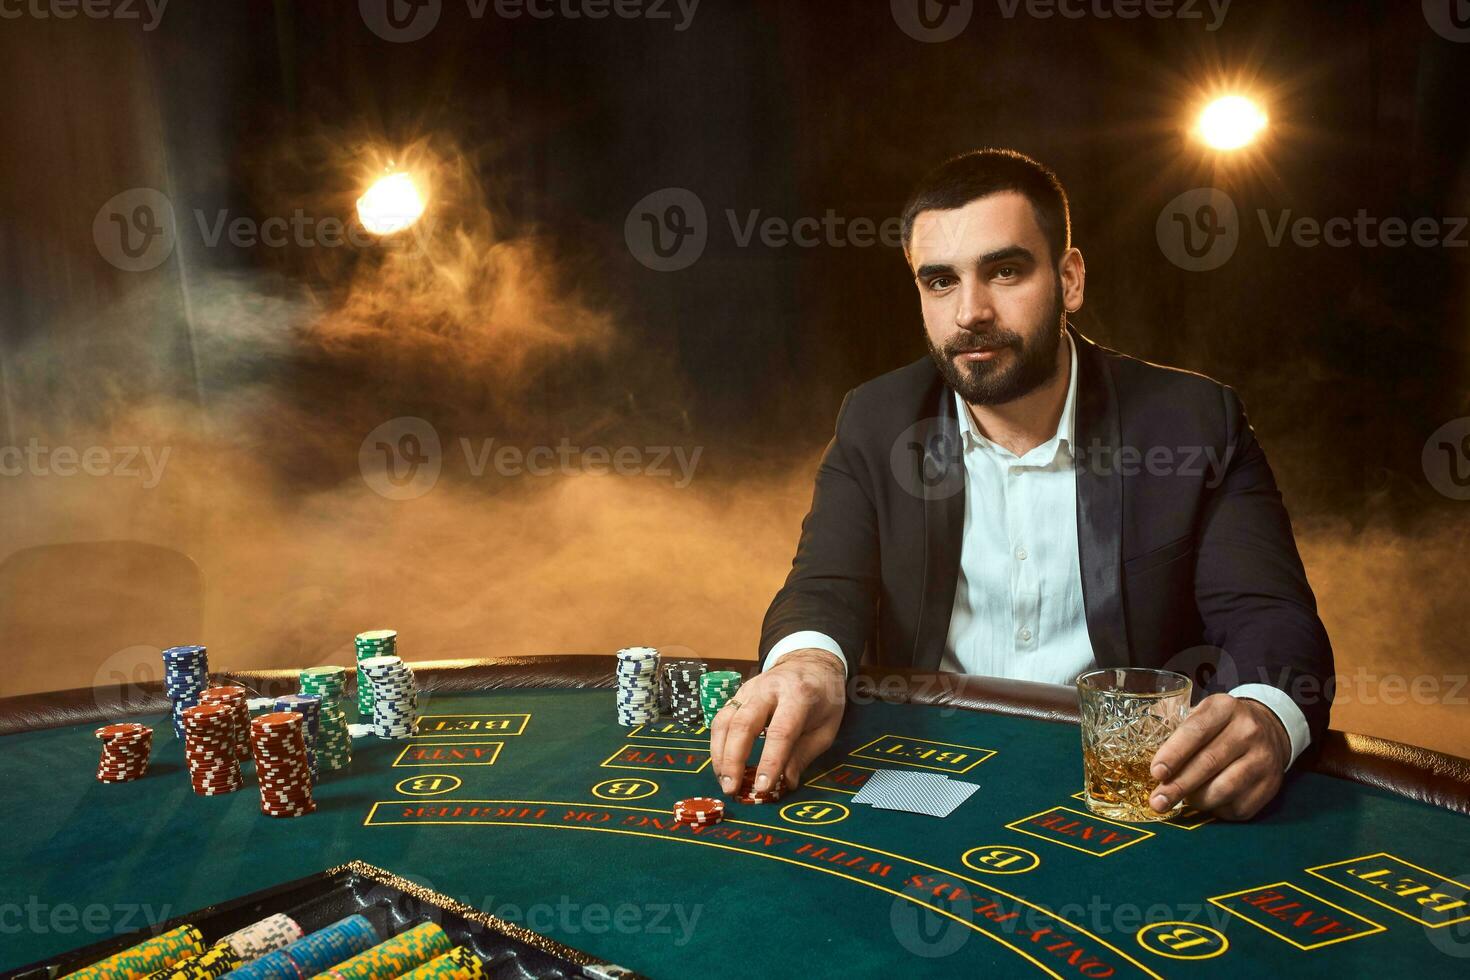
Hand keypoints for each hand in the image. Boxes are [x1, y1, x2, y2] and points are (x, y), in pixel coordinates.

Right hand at [709, 649, 847, 794]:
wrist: (810, 663)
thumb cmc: (823, 699)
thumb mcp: (826, 728)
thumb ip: (804, 754)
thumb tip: (785, 783)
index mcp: (798, 695)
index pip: (780, 731)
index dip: (770, 761)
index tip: (762, 787)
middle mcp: (769, 688)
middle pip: (744, 724)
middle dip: (734, 759)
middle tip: (732, 789)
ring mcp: (749, 689)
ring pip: (725, 721)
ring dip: (720, 754)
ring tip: (724, 781)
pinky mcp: (737, 693)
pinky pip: (721, 719)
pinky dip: (717, 744)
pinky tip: (721, 764)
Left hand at [1148, 694, 1290, 820]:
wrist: (1269, 730)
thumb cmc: (1222, 725)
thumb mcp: (1202, 713)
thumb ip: (1176, 728)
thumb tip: (1145, 754)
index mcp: (1224, 708)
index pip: (1196, 731)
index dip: (1174, 753)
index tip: (1156, 772)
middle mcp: (1248, 731)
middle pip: (1208, 763)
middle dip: (1178, 786)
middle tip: (1157, 801)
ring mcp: (1262, 759)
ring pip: (1223, 789)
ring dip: (1196, 800)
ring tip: (1180, 800)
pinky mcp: (1270, 785)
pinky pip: (1237, 806)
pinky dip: (1216, 809)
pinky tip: (1206, 802)